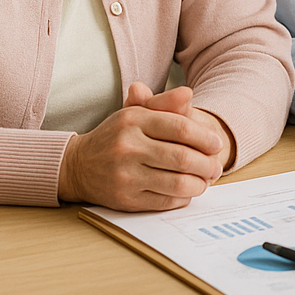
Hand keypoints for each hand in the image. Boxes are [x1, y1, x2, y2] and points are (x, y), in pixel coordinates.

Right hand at [57, 83, 227, 210]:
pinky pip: (163, 201)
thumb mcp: (137, 112)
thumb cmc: (117, 135)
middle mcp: (128, 147)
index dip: (205, 137)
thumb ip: (164, 102)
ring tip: (207, 180)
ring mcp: (125, 175)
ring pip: (176, 183)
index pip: (180, 127)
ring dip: (199, 183)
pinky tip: (188, 191)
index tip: (217, 144)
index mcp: (134, 120)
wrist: (78, 165)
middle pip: (182, 157)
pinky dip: (182, 198)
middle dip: (207, 164)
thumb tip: (188, 93)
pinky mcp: (124, 199)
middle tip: (217, 166)